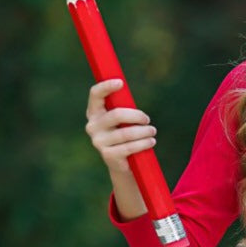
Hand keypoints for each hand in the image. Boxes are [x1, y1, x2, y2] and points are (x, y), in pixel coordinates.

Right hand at [84, 80, 153, 218]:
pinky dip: (143, 143)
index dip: (106, 87)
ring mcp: (98, 141)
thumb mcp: (122, 120)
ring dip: (144, 131)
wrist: (122, 164)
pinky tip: (151, 142)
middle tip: (147, 120)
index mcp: (94, 112)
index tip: (120, 83)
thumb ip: (123, 107)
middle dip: (136, 116)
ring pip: (126, 132)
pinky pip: (129, 147)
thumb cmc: (124, 134)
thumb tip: (126, 90)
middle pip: (117, 114)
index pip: (95, 95)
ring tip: (153, 131)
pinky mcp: (107, 155)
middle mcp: (92, 126)